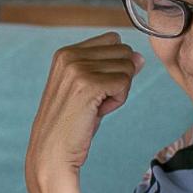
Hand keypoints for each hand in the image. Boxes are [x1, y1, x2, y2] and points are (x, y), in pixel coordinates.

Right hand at [25, 33, 143, 192]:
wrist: (53, 152)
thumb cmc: (71, 124)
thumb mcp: (89, 88)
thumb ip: (111, 67)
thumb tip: (140, 57)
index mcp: (66, 52)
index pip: (113, 40)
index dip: (113, 66)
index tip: (94, 89)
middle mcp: (70, 55)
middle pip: (124, 52)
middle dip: (118, 78)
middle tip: (94, 100)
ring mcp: (78, 68)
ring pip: (127, 67)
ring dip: (118, 91)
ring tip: (94, 107)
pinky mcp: (89, 84)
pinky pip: (124, 83)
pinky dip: (118, 101)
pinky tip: (98, 112)